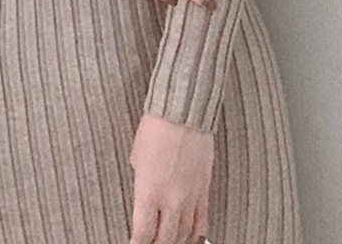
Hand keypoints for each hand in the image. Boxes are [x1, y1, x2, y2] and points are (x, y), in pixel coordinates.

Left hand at [129, 113, 213, 243]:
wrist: (183, 112)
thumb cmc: (155, 128)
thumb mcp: (137, 157)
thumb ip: (141, 181)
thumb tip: (144, 194)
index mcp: (149, 192)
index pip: (143, 234)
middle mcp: (171, 200)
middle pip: (164, 240)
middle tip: (149, 243)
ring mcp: (190, 197)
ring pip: (185, 235)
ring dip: (174, 241)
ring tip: (166, 241)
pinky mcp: (204, 189)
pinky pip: (202, 221)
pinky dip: (194, 232)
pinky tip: (188, 234)